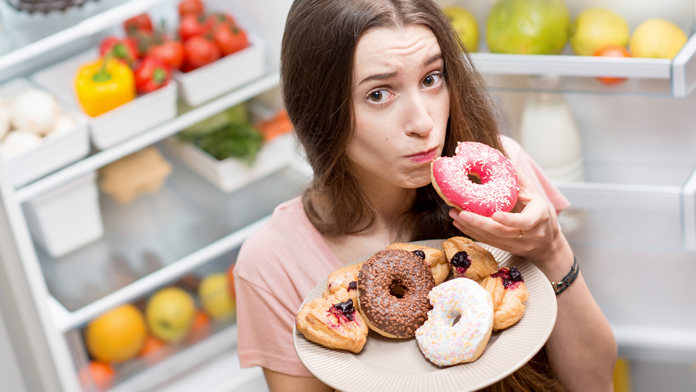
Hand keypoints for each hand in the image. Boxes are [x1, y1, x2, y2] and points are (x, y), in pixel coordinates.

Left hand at [449, 167, 570, 270]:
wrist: (547, 242)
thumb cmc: (540, 212)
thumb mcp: (534, 193)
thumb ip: (518, 177)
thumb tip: (500, 157)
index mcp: (539, 217)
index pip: (526, 222)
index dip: (510, 220)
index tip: (495, 215)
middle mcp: (529, 234)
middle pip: (502, 232)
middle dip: (480, 223)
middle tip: (462, 212)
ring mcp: (518, 245)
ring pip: (492, 239)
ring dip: (471, 227)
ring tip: (455, 214)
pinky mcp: (506, 248)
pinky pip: (487, 241)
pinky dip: (472, 232)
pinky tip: (459, 223)